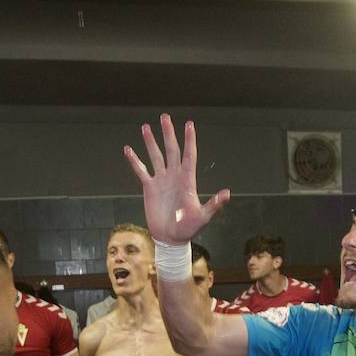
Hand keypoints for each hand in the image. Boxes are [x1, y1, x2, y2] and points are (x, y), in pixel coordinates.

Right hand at [123, 114, 229, 245]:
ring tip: (146, 127)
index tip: (189, 124)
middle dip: (168, 133)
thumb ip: (214, 204)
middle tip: (165, 117)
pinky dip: (134, 160)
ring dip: (151, 142)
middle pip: (171, 150)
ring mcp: (161, 181)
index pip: (188, 155)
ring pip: (156, 156)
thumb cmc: (188, 229)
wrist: (170, 238)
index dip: (189, 140)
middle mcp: (174, 176)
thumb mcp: (203, 216)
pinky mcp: (149, 188)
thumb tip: (227, 193)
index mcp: (188, 180)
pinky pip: (141, 170)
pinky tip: (128, 149)